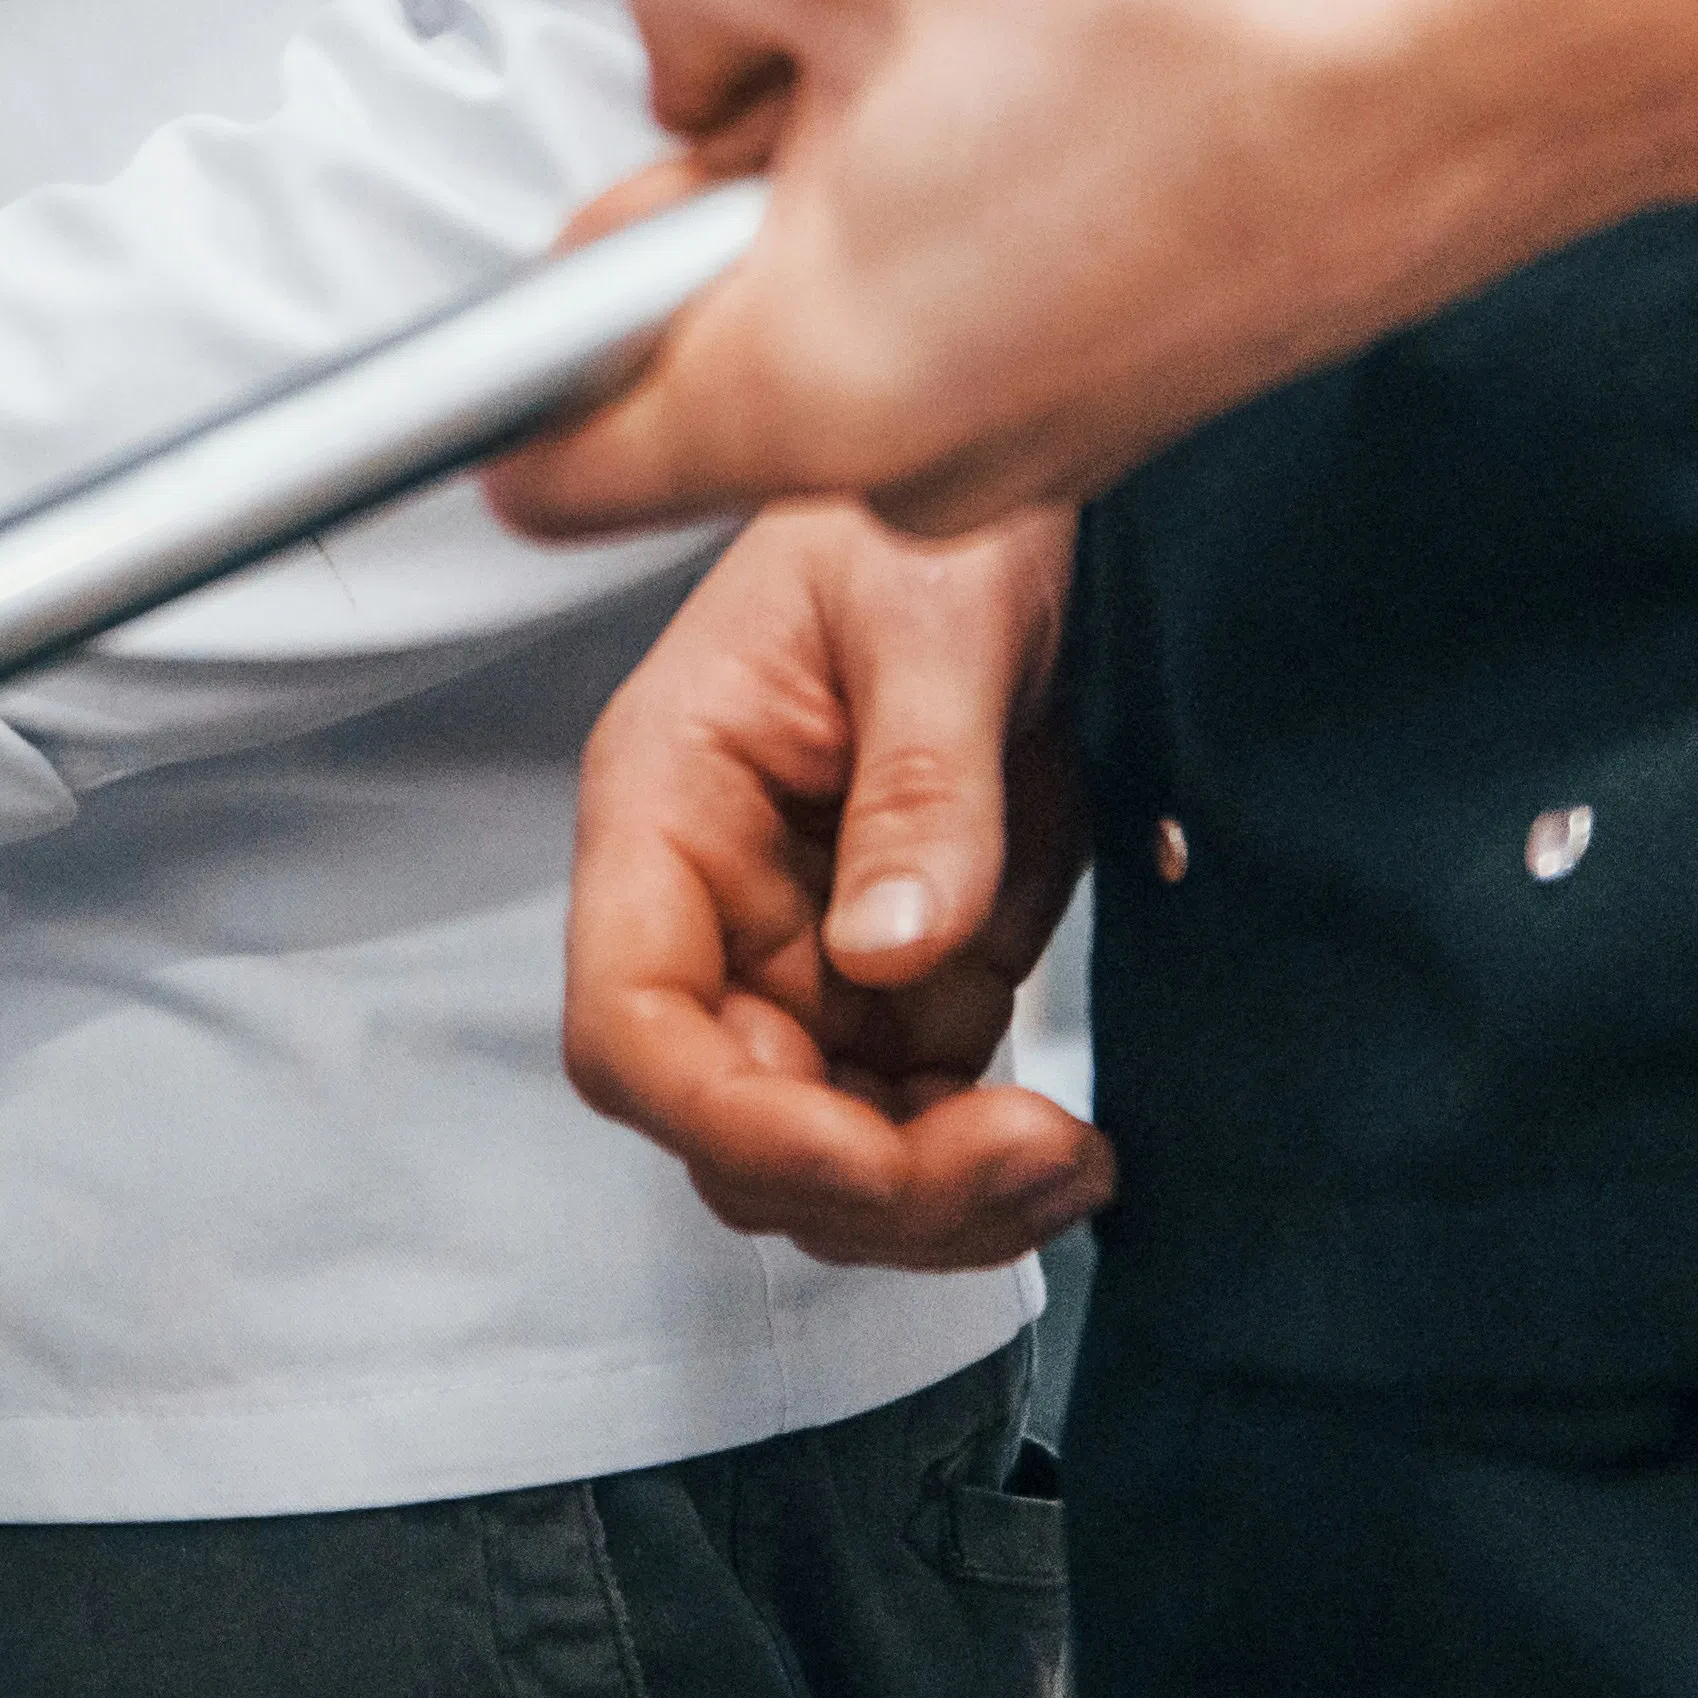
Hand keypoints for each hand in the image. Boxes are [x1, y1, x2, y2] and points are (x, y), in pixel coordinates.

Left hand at [488, 0, 1613, 538]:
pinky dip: (985, 201)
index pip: (554, 468)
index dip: (514, 355)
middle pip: (716, 362)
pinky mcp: (1144, 393)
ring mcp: (1049, 446)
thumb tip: (693, 57)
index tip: (541, 259)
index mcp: (807, 390)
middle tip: (826, 48)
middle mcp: (925, 469)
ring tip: (993, 48)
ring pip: (861, 318)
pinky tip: (1079, 86)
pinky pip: (982, 309)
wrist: (1477, 30)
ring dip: (873, 181)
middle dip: (730, 202)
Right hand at [564, 500, 1112, 1275]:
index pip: (631, 1021)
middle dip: (872, 1182)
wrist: (1005, 501)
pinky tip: (1066, 1144)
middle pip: (733, 1119)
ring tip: (1066, 1166)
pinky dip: (982, 1158)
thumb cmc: (913, 512)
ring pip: (824, 1148)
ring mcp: (806, 948)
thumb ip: (918, 783)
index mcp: (668, 803)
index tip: (867, 1155)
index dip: (730, 1119)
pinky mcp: (901, 972)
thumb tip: (894, 948)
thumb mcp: (931, 613)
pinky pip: (912, 1115)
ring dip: (937, 1197)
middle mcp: (716, 899)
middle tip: (1030, 1163)